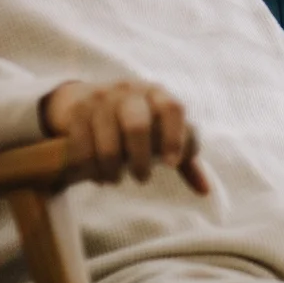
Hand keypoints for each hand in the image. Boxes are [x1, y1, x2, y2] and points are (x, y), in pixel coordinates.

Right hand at [41, 79, 207, 193]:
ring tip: (116, 180)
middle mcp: (130, 91)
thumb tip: (205, 191)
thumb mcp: (160, 131)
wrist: (88, 98)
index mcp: (156, 93)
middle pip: (138, 125)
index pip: (171, 108)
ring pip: (109, 141)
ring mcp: (101, 98)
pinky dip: (92, 168)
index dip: (174, 137)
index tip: (171, 165)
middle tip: (142, 178)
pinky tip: (98, 175)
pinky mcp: (78, 111)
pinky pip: (83, 147)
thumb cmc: (135, 121)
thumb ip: (183, 157)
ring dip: (113, 168)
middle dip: (140, 158)